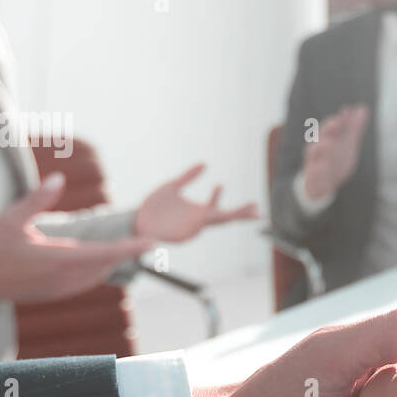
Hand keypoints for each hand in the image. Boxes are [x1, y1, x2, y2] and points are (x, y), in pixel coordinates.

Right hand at [0, 173, 153, 312]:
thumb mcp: (10, 219)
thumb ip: (37, 200)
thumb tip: (59, 178)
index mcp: (57, 258)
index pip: (103, 253)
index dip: (129, 248)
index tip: (151, 243)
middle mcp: (65, 277)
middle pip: (107, 263)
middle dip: (125, 250)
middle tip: (145, 238)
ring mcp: (64, 289)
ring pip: (100, 273)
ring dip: (110, 259)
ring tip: (128, 245)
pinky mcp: (60, 294)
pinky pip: (88, 280)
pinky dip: (97, 267)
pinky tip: (96, 256)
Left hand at [134, 163, 257, 242]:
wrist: (138, 220)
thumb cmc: (155, 206)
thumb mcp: (172, 186)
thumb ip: (188, 176)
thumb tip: (205, 164)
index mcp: (198, 212)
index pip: (218, 207)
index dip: (223, 199)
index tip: (221, 185)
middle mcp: (199, 221)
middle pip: (226, 218)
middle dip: (241, 214)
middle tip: (258, 212)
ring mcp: (193, 228)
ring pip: (217, 223)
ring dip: (232, 217)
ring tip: (250, 213)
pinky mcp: (185, 233)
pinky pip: (199, 225)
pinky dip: (209, 218)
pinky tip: (213, 211)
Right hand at [300, 104, 368, 200]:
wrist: (324, 184)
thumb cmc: (335, 160)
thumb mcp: (347, 144)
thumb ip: (354, 128)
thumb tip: (363, 108)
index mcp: (329, 138)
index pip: (334, 125)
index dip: (341, 119)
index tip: (348, 110)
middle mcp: (319, 147)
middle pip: (321, 134)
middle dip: (329, 128)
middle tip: (338, 122)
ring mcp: (314, 160)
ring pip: (313, 151)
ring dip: (322, 146)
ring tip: (330, 144)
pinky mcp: (312, 175)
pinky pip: (313, 171)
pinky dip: (318, 168)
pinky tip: (324, 166)